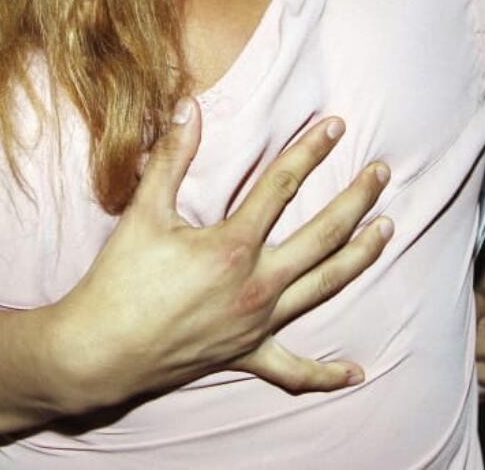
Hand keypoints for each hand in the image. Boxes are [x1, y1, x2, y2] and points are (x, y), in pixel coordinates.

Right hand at [49, 98, 392, 410]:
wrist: (96, 353)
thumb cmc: (118, 282)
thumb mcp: (143, 214)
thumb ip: (171, 159)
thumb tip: (189, 109)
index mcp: (233, 247)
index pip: (283, 186)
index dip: (311, 152)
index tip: (335, 126)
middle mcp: (257, 286)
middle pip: (323, 235)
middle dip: (357, 199)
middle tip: (382, 173)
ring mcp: (257, 323)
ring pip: (324, 286)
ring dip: (360, 257)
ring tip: (387, 230)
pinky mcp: (246, 353)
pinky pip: (292, 369)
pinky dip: (324, 374)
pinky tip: (355, 371)